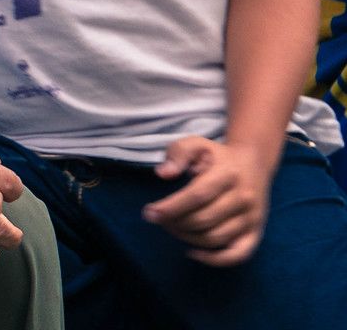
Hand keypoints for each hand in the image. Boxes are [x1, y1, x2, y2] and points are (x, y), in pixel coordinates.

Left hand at [143, 136, 273, 265]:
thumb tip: (163, 174)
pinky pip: (238, 255)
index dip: (171, 207)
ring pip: (215, 238)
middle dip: (174, 223)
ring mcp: (252, 218)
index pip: (197, 195)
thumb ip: (178, 153)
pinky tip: (193, 253)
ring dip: (187, 237)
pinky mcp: (256, 232)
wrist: (254, 163)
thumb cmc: (216, 156)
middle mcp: (244, 198)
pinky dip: (215, 260)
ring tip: (172, 227)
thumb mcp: (196, 144)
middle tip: (159, 219)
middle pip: (204, 219)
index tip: (149, 213)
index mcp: (228, 174)